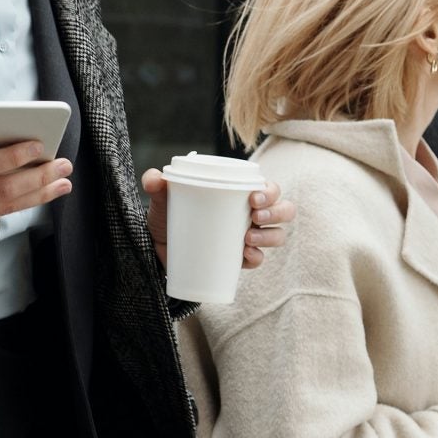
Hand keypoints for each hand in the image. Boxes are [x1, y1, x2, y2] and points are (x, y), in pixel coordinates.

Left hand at [142, 170, 294, 268]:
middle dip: (276, 212)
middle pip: (283, 210)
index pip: (269, 188)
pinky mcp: (238, 258)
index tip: (253, 198)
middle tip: (254, 216)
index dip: (270, 192)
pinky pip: (257, 259)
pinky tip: (246, 256)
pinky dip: (256, 258)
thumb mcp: (162, 199)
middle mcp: (250, 214)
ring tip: (247, 239)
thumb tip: (154, 178)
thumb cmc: (168, 215)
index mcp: (240, 193)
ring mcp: (248, 237)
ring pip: (277, 235)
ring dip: (270, 236)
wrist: (156, 247)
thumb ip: (156, 185)